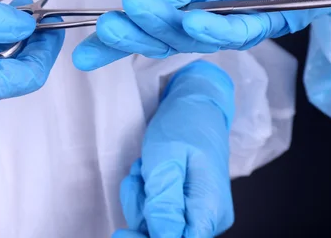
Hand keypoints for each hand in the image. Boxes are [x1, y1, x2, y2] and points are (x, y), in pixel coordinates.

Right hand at [73, 0, 330, 70]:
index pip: (142, 23)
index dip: (114, 41)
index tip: (84, 54)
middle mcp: (197, 20)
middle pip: (156, 37)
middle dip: (130, 34)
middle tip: (108, 26)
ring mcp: (223, 29)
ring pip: (185, 39)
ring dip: (163, 26)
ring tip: (140, 8)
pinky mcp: (253, 31)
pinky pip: (227, 34)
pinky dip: (209, 28)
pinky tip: (194, 18)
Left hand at [113, 61, 234, 237]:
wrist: (196, 105)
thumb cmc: (184, 125)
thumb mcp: (165, 159)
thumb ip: (164, 201)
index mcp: (209, 209)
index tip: (121, 232)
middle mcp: (209, 217)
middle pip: (165, 235)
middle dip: (141, 211)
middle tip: (138, 176)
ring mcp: (199, 211)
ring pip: (157, 224)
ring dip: (140, 198)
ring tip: (145, 167)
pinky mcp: (187, 204)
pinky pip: (158, 211)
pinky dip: (145, 194)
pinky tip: (148, 171)